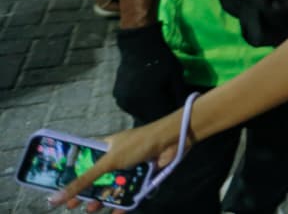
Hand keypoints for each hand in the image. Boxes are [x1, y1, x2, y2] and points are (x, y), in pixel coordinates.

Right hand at [51, 118, 184, 209]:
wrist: (171, 142)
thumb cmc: (137, 145)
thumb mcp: (107, 162)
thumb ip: (83, 180)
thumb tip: (54, 197)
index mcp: (103, 148)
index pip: (82, 163)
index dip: (71, 177)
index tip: (59, 191)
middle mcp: (114, 158)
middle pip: (95, 179)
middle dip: (84, 193)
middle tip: (73, 206)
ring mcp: (127, 168)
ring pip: (110, 188)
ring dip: (100, 200)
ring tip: (91, 209)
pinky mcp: (140, 177)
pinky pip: (127, 193)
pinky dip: (121, 204)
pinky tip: (114, 213)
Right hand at [112, 25, 187, 121]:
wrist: (139, 45)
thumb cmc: (161, 60)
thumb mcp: (175, 76)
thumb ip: (179, 95)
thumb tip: (184, 109)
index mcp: (148, 100)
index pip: (161, 117)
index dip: (169, 115)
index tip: (176, 109)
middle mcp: (132, 104)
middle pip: (149, 117)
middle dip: (158, 113)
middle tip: (167, 103)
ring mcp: (123, 101)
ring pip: (139, 113)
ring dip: (148, 110)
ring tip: (156, 97)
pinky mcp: (117, 96)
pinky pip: (131, 106)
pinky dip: (139, 104)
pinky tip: (146, 94)